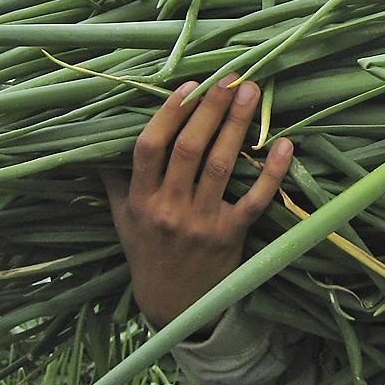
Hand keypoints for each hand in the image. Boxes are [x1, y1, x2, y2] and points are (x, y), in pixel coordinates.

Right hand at [102, 77, 291, 330]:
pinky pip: (255, 200)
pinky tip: (284, 144)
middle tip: (228, 77)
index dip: (168, 113)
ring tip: (250, 92)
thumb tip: (99, 139)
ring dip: (236, 126)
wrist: (174, 307)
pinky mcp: (230, 236)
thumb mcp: (123, 219)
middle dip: (210, 109)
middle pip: (188, 149)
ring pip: (221, 166)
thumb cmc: (148, 252)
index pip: (150, 148)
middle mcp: (168, 209)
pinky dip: (272, 172)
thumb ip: (116, 180)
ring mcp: (201, 223)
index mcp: (140, 200)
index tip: (188, 86)